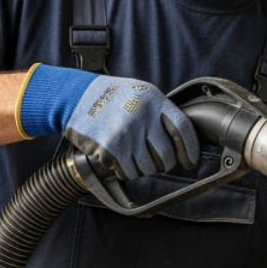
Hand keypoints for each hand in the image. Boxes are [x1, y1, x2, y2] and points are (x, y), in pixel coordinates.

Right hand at [61, 74, 198, 180]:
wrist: (75, 97)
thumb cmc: (112, 97)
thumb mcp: (141, 94)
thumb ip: (160, 113)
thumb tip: (183, 142)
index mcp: (154, 100)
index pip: (183, 129)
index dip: (191, 150)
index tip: (190, 162)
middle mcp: (142, 116)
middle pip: (167, 156)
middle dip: (165, 164)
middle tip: (157, 162)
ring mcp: (125, 133)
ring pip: (148, 168)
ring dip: (143, 168)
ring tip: (132, 154)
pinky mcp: (109, 149)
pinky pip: (128, 173)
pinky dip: (125, 171)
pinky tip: (117, 156)